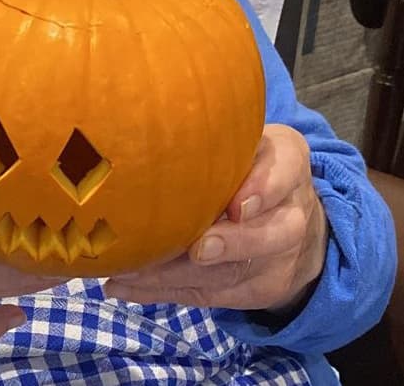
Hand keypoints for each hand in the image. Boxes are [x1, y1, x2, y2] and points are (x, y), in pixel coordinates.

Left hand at [103, 124, 327, 314]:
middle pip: (269, 237)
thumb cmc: (254, 164)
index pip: (283, 173)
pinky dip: (160, 292)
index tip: (238, 204)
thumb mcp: (251, 137)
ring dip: (174, 275)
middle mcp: (290, 220)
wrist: (297, 223)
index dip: (263, 188)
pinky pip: (205, 294)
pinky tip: (121, 286)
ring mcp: (272, 263)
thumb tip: (169, 124)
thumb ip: (225, 135)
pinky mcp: (246, 291)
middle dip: (231, 245)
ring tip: (127, 270)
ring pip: (228, 274)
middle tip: (196, 249)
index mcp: (289, 168)